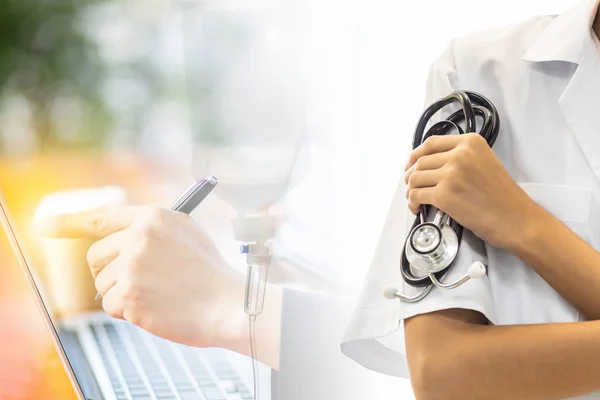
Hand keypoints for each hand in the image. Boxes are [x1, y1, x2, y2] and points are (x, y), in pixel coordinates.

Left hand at [38, 206, 245, 348]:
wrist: (228, 303)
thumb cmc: (210, 272)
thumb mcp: (185, 233)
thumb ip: (152, 229)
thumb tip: (119, 236)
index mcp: (153, 217)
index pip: (101, 217)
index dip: (68, 222)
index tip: (45, 226)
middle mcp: (139, 237)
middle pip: (96, 255)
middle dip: (110, 271)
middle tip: (137, 281)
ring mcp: (133, 266)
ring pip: (104, 283)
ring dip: (123, 293)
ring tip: (157, 294)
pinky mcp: (130, 295)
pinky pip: (111, 305)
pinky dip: (128, 312)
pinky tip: (155, 307)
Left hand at [404, 133, 541, 249]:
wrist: (517, 219)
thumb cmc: (503, 196)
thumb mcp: (485, 162)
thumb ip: (461, 157)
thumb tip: (431, 164)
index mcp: (470, 142)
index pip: (431, 143)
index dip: (415, 155)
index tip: (411, 164)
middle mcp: (459, 154)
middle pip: (420, 161)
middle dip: (411, 175)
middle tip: (411, 185)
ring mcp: (450, 174)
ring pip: (415, 178)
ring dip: (410, 189)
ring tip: (414, 199)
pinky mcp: (444, 195)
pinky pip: (416, 195)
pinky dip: (412, 202)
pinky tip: (417, 208)